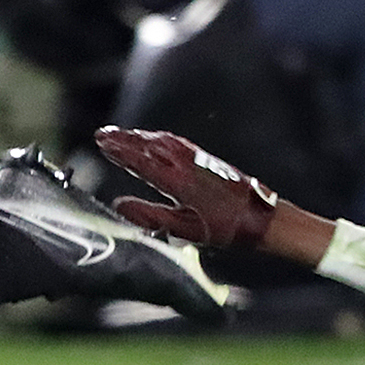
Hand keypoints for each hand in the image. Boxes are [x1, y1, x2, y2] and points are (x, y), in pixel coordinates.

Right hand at [94, 126, 278, 249]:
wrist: (263, 219)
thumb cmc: (226, 229)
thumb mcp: (184, 230)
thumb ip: (150, 217)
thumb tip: (118, 205)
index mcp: (178, 182)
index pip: (141, 162)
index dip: (120, 152)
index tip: (101, 143)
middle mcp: (187, 165)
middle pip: (150, 146)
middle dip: (125, 139)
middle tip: (102, 134)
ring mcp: (199, 160)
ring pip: (164, 141)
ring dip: (141, 136)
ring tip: (122, 134)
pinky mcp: (209, 160)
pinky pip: (179, 142)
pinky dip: (161, 137)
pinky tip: (158, 138)